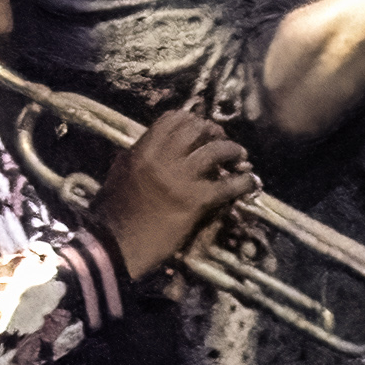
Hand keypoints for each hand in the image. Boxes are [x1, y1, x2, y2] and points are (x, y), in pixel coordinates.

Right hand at [104, 105, 255, 286]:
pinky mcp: (196, 200)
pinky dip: (244, 182)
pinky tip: (250, 183)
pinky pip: (229, 185)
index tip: (199, 129)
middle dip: (212, 131)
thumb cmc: (114, 213)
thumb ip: (138, 156)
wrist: (115, 246)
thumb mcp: (120, 174)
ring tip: (239, 156)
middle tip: (220, 140)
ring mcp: (180, 178)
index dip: (190, 119)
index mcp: (141, 151)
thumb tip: (154, 143)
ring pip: (216, 151)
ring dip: (232, 151)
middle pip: (196, 129)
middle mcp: (161, 159)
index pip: (171, 118)